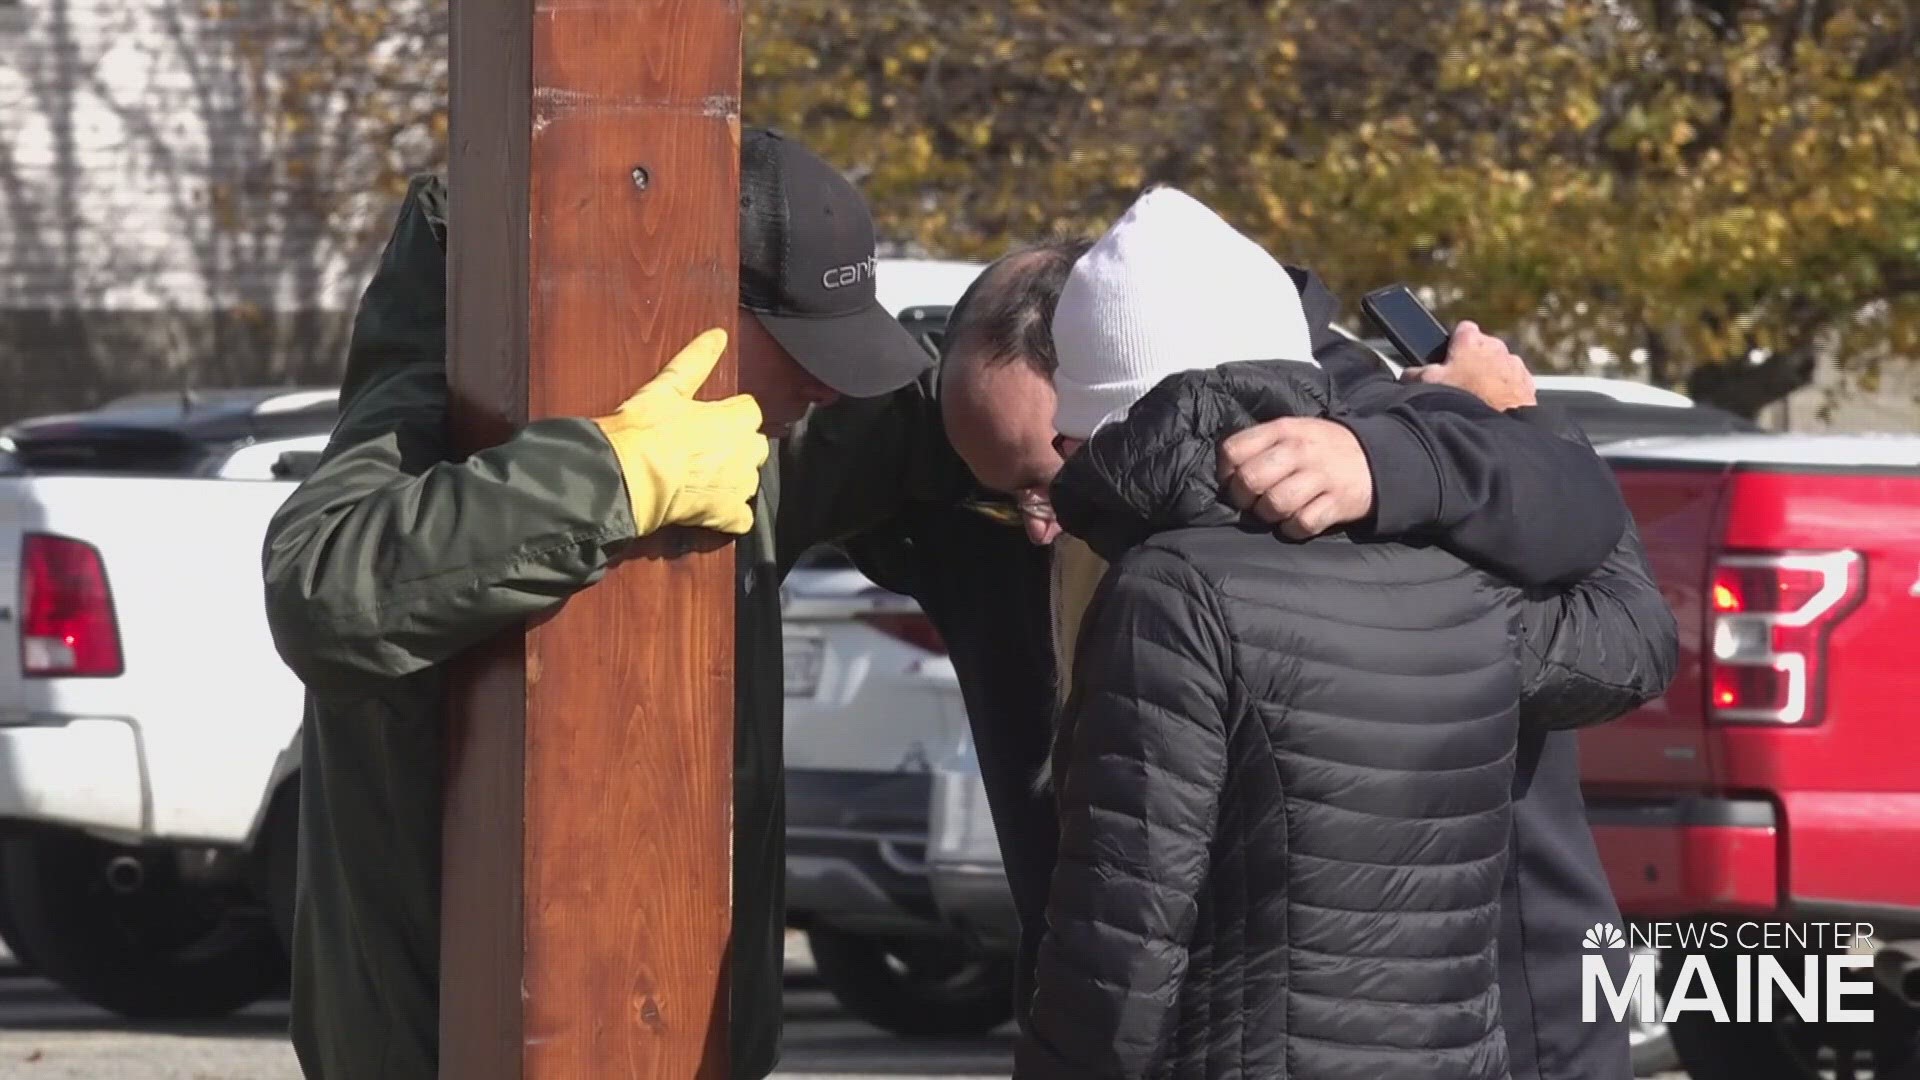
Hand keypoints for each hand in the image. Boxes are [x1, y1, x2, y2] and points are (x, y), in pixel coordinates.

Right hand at [592, 328, 770, 536]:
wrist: (630, 475)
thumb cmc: (647, 428)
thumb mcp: (668, 386)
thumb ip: (696, 360)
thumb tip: (717, 334)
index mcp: (736, 419)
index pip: (749, 411)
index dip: (730, 414)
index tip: (711, 419)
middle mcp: (745, 452)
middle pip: (755, 446)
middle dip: (737, 447)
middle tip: (706, 448)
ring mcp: (738, 486)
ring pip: (750, 481)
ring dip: (735, 479)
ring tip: (706, 478)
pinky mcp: (726, 515)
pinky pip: (741, 518)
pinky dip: (731, 516)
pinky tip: (715, 512)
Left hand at [1217, 417, 1373, 539]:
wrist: (1378, 457)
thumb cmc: (1323, 448)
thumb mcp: (1294, 431)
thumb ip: (1261, 444)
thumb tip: (1227, 474)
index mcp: (1283, 430)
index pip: (1233, 450)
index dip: (1225, 473)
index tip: (1233, 481)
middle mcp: (1299, 450)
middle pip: (1250, 479)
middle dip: (1243, 498)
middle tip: (1252, 502)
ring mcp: (1320, 476)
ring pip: (1275, 504)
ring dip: (1268, 515)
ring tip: (1275, 512)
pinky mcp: (1337, 503)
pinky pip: (1302, 524)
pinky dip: (1293, 528)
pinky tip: (1296, 521)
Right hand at [1400, 321, 1536, 410]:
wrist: (1490, 429)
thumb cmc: (1458, 401)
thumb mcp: (1425, 385)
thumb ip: (1415, 373)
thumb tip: (1409, 373)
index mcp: (1471, 340)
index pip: (1463, 330)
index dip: (1455, 343)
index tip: (1450, 358)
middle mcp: (1495, 347)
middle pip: (1483, 348)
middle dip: (1475, 362)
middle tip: (1462, 384)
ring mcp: (1514, 365)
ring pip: (1501, 365)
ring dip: (1493, 377)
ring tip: (1481, 399)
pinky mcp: (1526, 384)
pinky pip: (1515, 383)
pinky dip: (1508, 392)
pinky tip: (1496, 407)